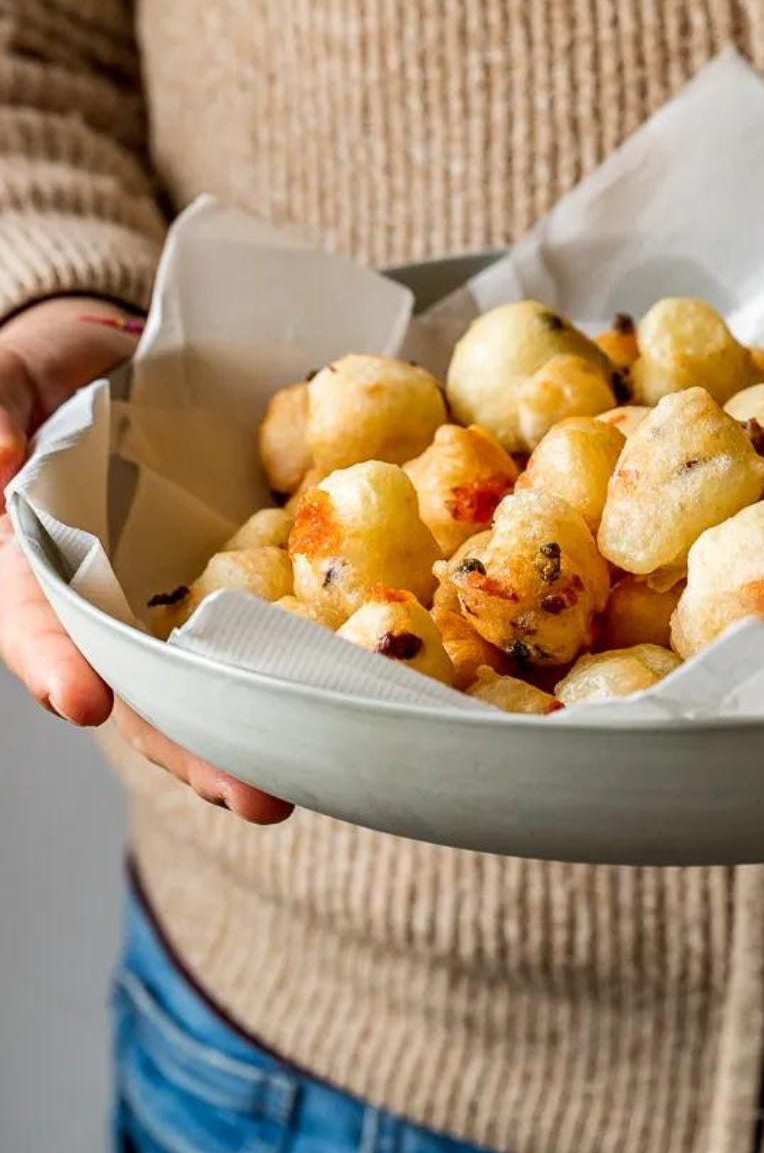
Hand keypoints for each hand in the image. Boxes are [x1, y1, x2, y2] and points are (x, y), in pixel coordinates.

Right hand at [0, 295, 291, 821]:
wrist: (105, 356)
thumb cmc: (37, 375)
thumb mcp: (1, 378)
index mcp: (28, 557)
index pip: (35, 619)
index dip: (56, 662)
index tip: (83, 702)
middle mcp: (100, 594)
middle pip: (136, 683)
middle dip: (186, 744)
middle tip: (251, 796)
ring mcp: (166, 593)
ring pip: (201, 680)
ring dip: (246, 737)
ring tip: (294, 789)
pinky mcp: (230, 575)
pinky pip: (260, 628)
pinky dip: (293, 674)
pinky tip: (341, 714)